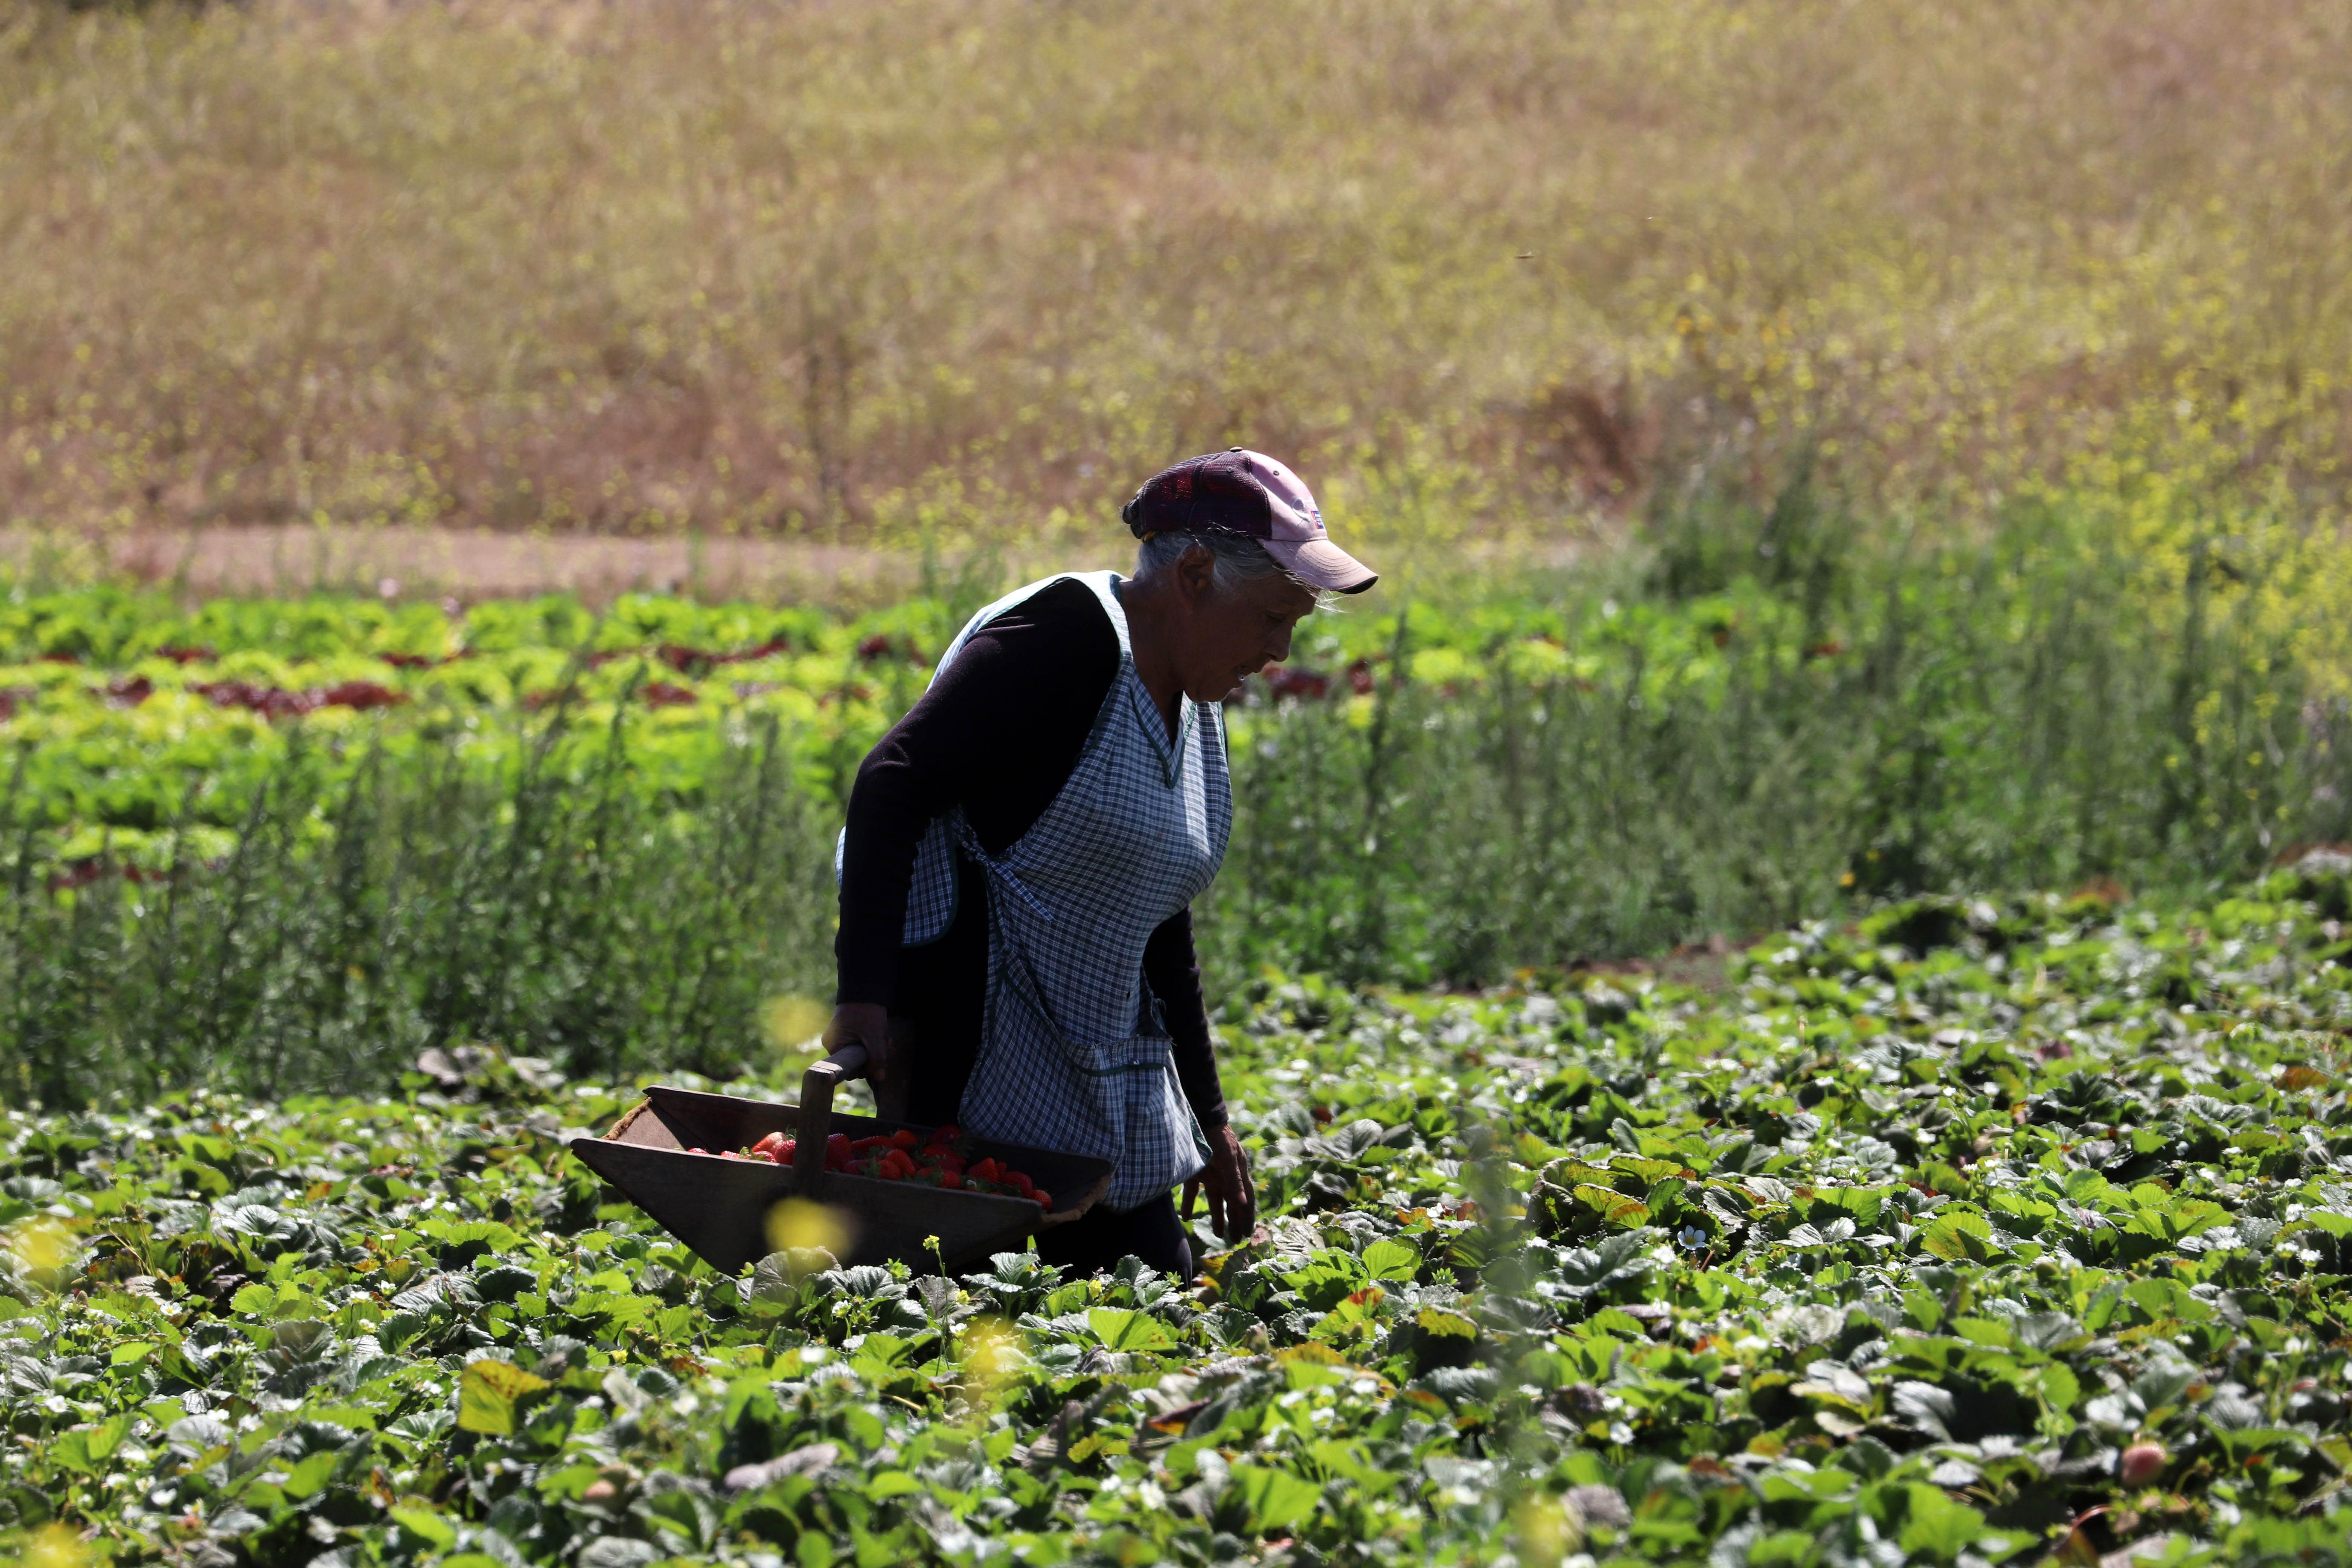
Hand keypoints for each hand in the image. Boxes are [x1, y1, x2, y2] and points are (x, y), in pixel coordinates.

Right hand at [823, 1002, 890, 1098]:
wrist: (865, 988)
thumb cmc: (866, 1011)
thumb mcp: (874, 1037)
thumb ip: (877, 1058)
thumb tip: (880, 1077)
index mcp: (834, 1045)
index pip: (849, 1069)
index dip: (865, 1069)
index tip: (878, 1063)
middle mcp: (835, 1042)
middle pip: (856, 1061)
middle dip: (874, 1057)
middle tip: (887, 1049)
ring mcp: (842, 1036)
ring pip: (862, 1052)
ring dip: (877, 1049)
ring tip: (887, 1040)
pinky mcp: (850, 1031)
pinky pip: (862, 1043)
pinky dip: (874, 1042)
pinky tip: (884, 1036)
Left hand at [1183, 1122, 1256, 1245]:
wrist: (1200, 1117)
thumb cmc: (1217, 1137)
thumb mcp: (1227, 1158)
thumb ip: (1233, 1181)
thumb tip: (1243, 1204)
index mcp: (1238, 1172)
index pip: (1245, 1200)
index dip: (1247, 1217)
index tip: (1248, 1234)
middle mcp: (1225, 1176)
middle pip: (1231, 1203)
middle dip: (1234, 1221)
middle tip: (1235, 1241)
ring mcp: (1210, 1174)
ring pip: (1214, 1201)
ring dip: (1216, 1217)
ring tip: (1218, 1235)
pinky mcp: (1195, 1171)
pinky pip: (1192, 1191)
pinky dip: (1189, 1204)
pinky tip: (1185, 1217)